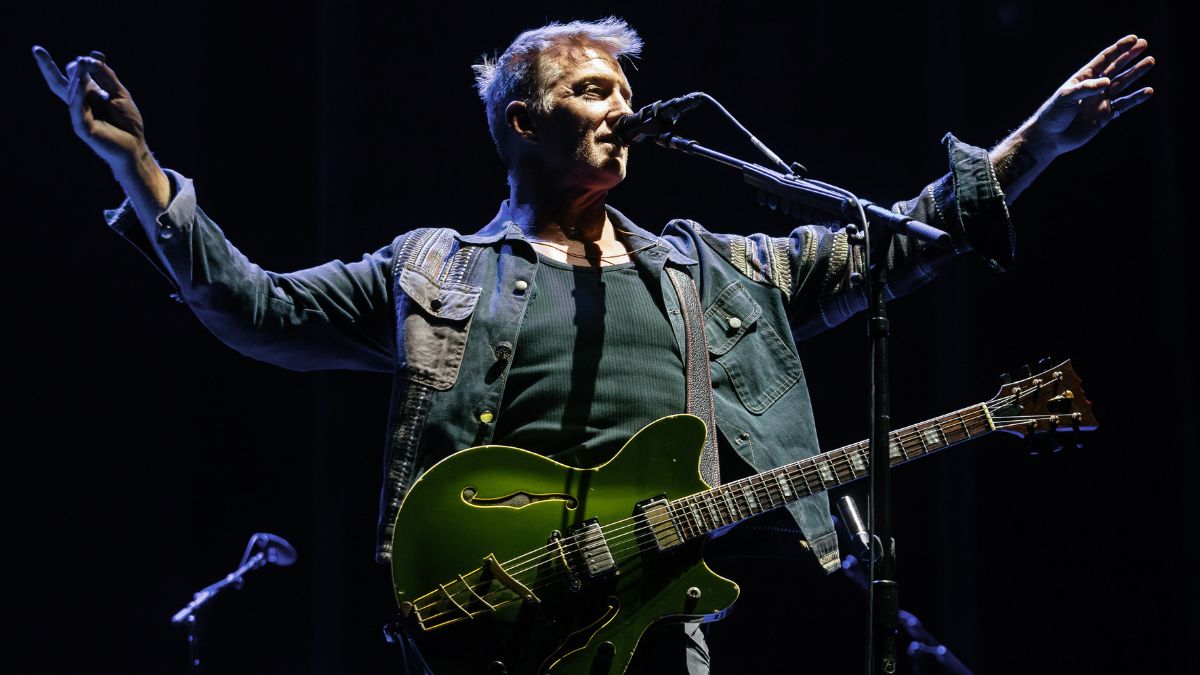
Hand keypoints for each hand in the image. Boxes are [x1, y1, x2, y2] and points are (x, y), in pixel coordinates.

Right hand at [33, 46, 169, 208]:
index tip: (98, 56)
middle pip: (60, 82)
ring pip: (70, 93)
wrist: (135, 146)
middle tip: (36, 50)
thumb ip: (107, 76)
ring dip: (75, 77)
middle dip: (47, 67)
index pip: (79, 74)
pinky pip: (77, 110)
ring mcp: (79, 114)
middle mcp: (80, 102)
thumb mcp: (120, 93)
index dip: (86, 63)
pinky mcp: (83, 127)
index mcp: (89, 93)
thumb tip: (91, 58)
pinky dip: (78, 96)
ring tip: (80, 63)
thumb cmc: (128, 122)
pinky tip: (78, 84)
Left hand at [1024, 35, 1154, 158]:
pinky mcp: (1105, 116)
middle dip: (1129, 56)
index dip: (1118, 49)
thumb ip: (1086, 88)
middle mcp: (1094, 88)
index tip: (1133, 39)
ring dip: (1136, 73)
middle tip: (1144, 44)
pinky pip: (1124, 105)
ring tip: (1150, 61)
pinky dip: (1136, 99)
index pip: (1103, 60)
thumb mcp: (1065, 97)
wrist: (1050, 138)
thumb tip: (1107, 82)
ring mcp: (1100, 101)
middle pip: (1115, 68)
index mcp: (1083, 78)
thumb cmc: (1053, 114)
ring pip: (1123, 84)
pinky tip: (1148, 91)